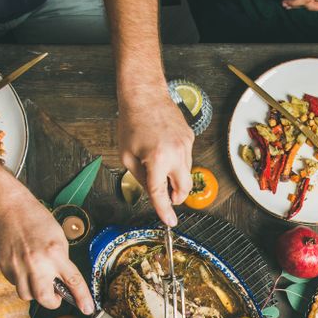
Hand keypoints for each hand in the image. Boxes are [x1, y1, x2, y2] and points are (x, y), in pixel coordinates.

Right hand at [0, 187, 93, 313]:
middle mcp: (36, 262)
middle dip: (52, 302)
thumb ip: (62, 262)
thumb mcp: (59, 239)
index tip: (87, 309)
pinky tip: (25, 268)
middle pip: (45, 298)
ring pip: (27, 295)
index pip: (73, 282)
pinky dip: (23, 281)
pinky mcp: (5, 266)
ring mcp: (18, 266)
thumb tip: (64, 283)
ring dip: (35, 293)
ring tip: (38, 279)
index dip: (82, 298)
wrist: (10, 209)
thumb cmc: (37, 221)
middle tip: (55, 296)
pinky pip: (16, 284)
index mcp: (55, 253)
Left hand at [118, 87, 193, 227]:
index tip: (170, 222)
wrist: (145, 95)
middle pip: (184, 188)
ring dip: (175, 177)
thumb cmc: (131, 122)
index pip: (161, 193)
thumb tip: (153, 191)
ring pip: (186, 173)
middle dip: (176, 196)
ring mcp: (186, 145)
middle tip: (166, 196)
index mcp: (157, 160)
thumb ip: (141, 178)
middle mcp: (176, 154)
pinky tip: (163, 149)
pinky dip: (177, 162)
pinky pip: (186, 158)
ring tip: (158, 165)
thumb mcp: (127, 155)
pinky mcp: (189, 138)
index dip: (165, 210)